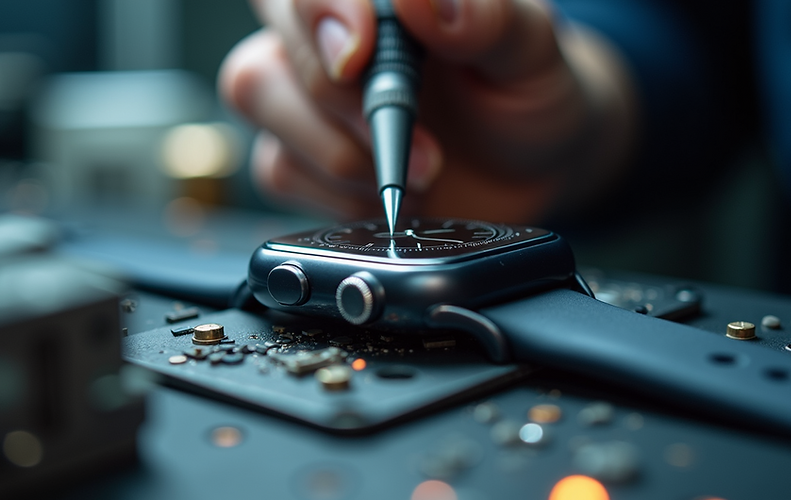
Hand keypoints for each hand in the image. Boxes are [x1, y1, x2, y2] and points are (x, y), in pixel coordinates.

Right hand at [219, 0, 636, 222]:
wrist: (534, 166)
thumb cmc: (527, 93)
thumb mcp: (531, 50)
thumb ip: (486, 17)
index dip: (320, 11)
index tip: (360, 53)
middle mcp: (330, 34)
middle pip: (266, 46)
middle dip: (340, 104)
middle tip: (422, 142)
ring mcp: (308, 95)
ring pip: (256, 97)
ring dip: (339, 151)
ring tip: (422, 169)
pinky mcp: (302, 155)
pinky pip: (278, 167)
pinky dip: (340, 191)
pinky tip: (392, 189)